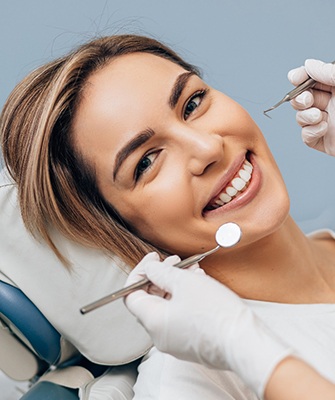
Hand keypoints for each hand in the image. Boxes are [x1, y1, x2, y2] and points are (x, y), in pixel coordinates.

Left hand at [125, 253, 291, 396]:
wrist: (245, 342)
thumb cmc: (216, 313)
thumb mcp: (184, 282)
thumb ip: (161, 272)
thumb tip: (149, 268)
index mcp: (153, 321)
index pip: (131, 295)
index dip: (140, 272)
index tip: (153, 260)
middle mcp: (159, 335)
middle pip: (150, 299)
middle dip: (161, 276)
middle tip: (175, 261)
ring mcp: (175, 341)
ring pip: (168, 306)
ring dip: (176, 285)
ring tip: (193, 270)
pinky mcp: (190, 343)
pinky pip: (180, 317)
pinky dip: (185, 298)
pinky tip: (200, 284)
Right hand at [288, 59, 334, 155]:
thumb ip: (330, 73)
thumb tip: (309, 64)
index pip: (313, 79)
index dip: (301, 77)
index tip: (295, 78)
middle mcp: (333, 104)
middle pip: (302, 98)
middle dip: (299, 98)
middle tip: (307, 100)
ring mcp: (328, 123)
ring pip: (301, 117)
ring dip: (304, 116)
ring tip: (318, 116)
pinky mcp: (325, 142)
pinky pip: (306, 136)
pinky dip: (310, 132)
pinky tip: (322, 128)